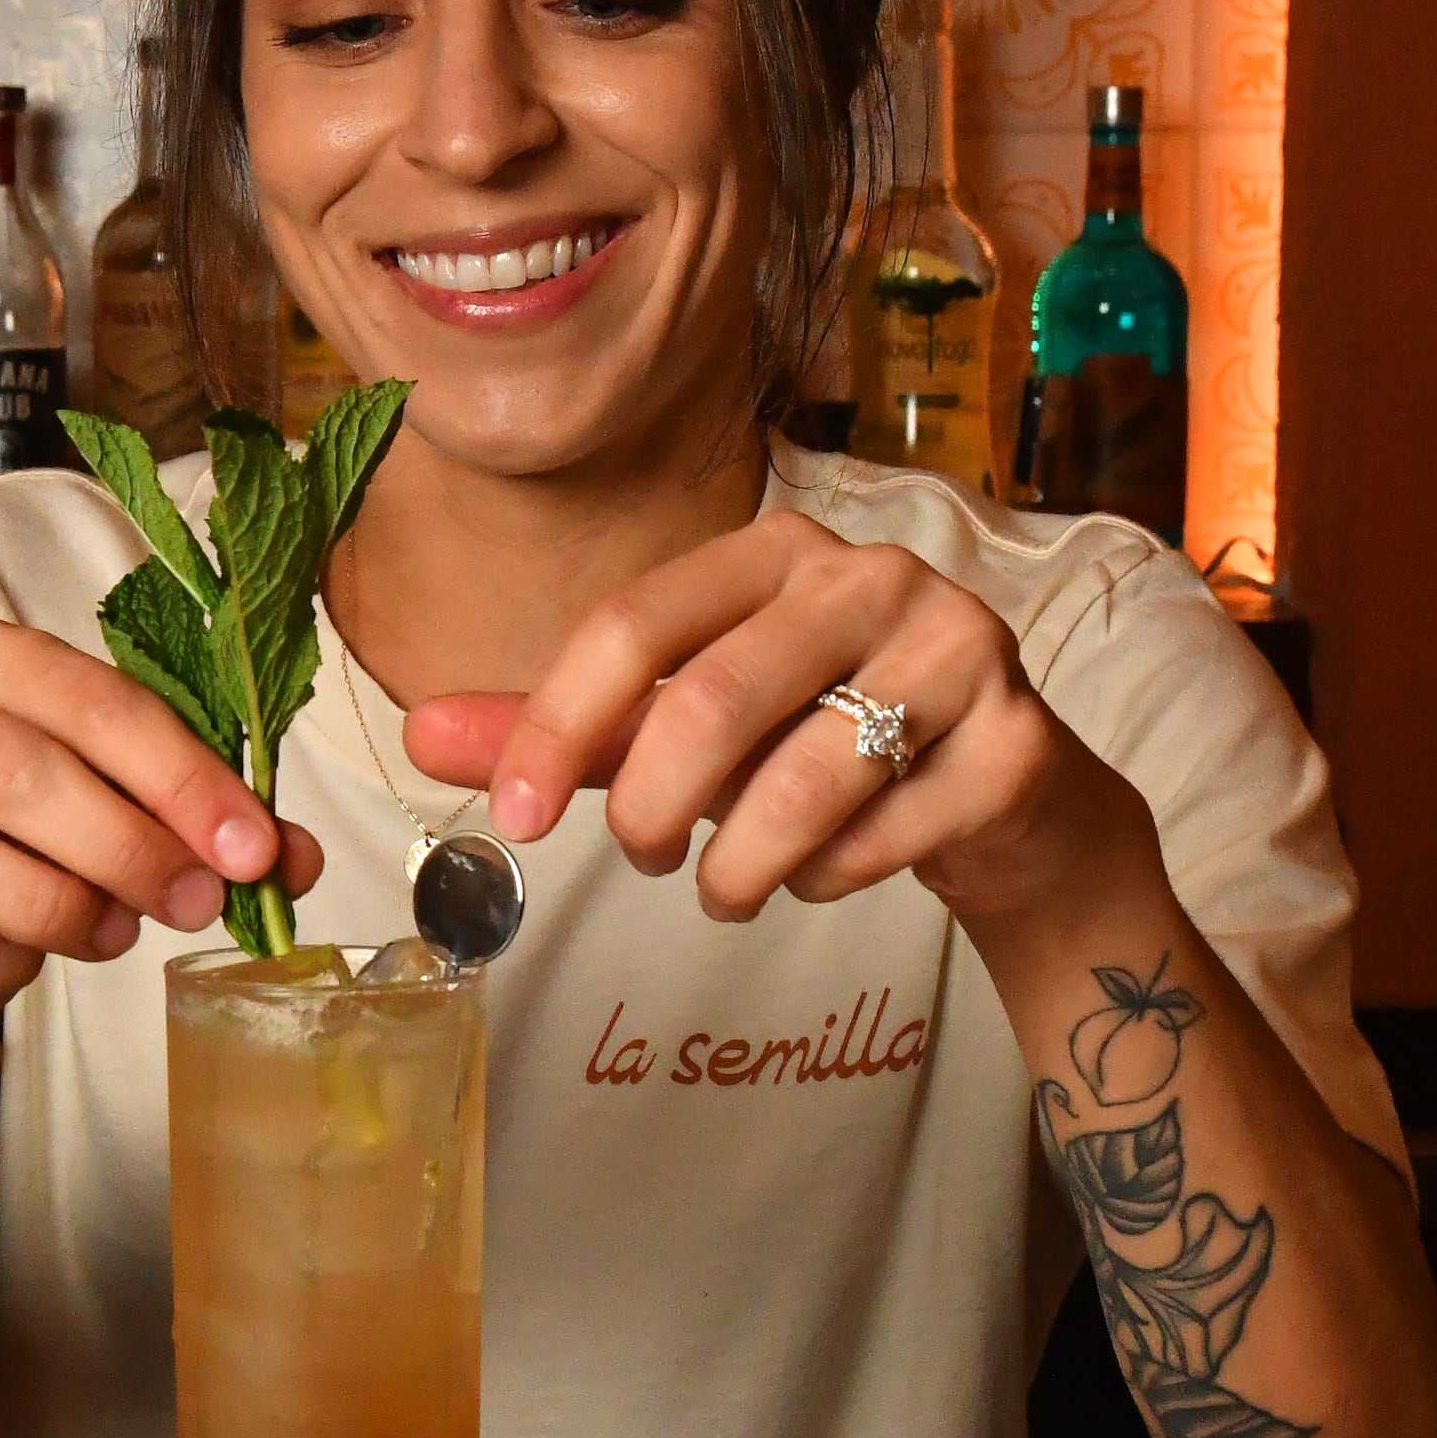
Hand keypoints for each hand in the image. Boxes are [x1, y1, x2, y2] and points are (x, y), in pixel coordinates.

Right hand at [0, 618, 321, 1028]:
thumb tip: (292, 861)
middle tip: (196, 901)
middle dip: (122, 843)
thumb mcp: (122, 817)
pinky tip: (15, 963)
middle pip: (11, 766)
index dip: (178, 774)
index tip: (252, 848)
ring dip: (52, 906)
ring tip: (113, 935)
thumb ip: (202, 826)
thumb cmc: (31, 850)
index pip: (89, 696)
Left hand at [400, 511, 1157, 935]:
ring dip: (738, 869)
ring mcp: (959, 650)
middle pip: (712, 705)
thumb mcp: (684, 728)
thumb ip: (568, 726)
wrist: (1001, 796)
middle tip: (639, 862)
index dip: (555, 724)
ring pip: (800, 786)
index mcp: (775, 550)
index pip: (636, 622)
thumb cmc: (820, 741)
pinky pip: (882, 839)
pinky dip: (829, 880)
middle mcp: (871, 577)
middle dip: (650, 811)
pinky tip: (831, 868)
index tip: (510, 818)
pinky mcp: (1016, 744)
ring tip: (730, 887)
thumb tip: (420, 734)